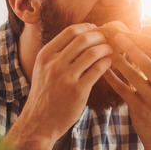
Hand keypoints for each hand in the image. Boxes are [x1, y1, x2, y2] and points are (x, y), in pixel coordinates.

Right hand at [20, 23, 112, 143]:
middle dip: (99, 36)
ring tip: (111, 50)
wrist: (39, 122)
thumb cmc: (45, 94)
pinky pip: (98, 69)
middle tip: (107, 39)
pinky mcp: (78, 90)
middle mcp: (54, 64)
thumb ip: (58, 54)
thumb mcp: (43, 69)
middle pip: (83, 39)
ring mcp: (66, 77)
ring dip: (105, 49)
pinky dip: (106, 62)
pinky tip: (109, 63)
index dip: (87, 27)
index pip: (70, 31)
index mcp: (45, 55)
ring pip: (93, 53)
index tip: (96, 30)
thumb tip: (80, 36)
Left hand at [102, 32, 150, 149]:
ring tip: (107, 50)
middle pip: (150, 64)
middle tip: (119, 36)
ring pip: (134, 76)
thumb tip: (149, 26)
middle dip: (134, 48)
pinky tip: (104, 70)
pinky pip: (124, 90)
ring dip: (119, 62)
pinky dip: (113, 79)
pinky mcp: (140, 109)